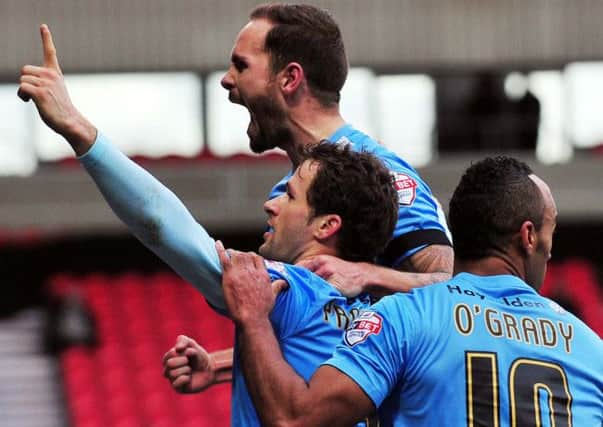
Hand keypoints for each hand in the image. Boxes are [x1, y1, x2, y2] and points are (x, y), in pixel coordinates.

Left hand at [18, 24, 95, 153]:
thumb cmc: (61, 111)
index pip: (50, 52)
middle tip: (35, 94)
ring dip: (24, 91)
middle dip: (26, 81)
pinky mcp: (40, 92)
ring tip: (35, 100)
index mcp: (55, 74)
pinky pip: (22, 88)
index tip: (43, 26)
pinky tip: (31, 103)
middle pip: (25, 70)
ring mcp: (46, 83)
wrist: (70, 123)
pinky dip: (23, 96)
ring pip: (22, 79)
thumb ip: (46, 85)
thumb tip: (58, 109)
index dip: (47, 38)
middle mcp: (51, 75)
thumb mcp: (55, 93)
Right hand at [162, 335, 214, 392]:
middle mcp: (168, 369)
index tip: (188, 353)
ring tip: (190, 370)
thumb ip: (183, 341)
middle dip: (183, 361)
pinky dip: (185, 378)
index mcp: (168, 359)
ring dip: (186, 369)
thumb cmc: (198, 357)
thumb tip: (178, 349)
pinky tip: (189, 378)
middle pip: (170, 363)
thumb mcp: (192, 344)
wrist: (209, 369)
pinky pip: (176, 384)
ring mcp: (172, 379)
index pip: (170, 354)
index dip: (181, 353)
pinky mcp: (178, 388)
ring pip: (173, 373)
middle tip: (189, 362)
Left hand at [216, 241, 287, 325]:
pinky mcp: (230, 276)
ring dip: (232, 253)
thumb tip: (285, 282)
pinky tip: (217, 243)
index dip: (252, 257)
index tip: (248, 258)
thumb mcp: (273, 295)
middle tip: (236, 256)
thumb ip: (278, 286)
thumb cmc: (262, 308)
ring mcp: (241, 272)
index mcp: (263, 274)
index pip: (257, 258)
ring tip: (228, 253)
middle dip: (241, 254)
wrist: (251, 316)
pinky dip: (219, 249)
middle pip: (246, 255)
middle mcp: (252, 270)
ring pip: (236, 255)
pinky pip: (224, 258)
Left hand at [297, 255, 367, 296]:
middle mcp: (322, 264)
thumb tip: (296, 277)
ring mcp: (329, 274)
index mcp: (319, 259)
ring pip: (311, 285)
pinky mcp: (335, 284)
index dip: (292, 277)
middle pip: (303, 276)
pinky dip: (317, 297)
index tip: (287, 284)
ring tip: (301, 300)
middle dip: (297, 285)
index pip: (299, 267)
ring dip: (306, 293)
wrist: (362, 275)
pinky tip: (315, 301)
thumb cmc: (342, 272)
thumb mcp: (328, 264)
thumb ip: (314, 268)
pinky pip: (322, 292)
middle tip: (291, 294)